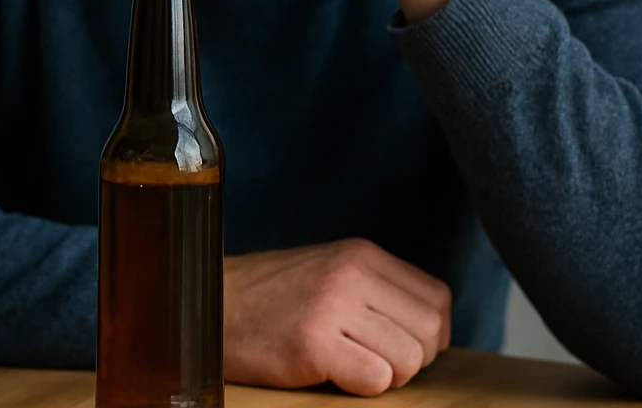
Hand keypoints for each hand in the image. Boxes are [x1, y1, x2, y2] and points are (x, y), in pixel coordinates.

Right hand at [224, 239, 452, 396]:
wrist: (203, 306)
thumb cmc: (267, 303)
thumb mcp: (327, 275)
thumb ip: (375, 291)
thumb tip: (432, 334)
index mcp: (360, 254)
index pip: (437, 299)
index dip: (427, 334)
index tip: (394, 345)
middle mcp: (350, 273)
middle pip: (430, 332)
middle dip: (411, 359)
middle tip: (368, 361)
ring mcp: (331, 305)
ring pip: (409, 360)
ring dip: (385, 375)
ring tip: (344, 364)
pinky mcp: (311, 343)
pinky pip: (377, 380)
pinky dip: (360, 387)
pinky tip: (327, 372)